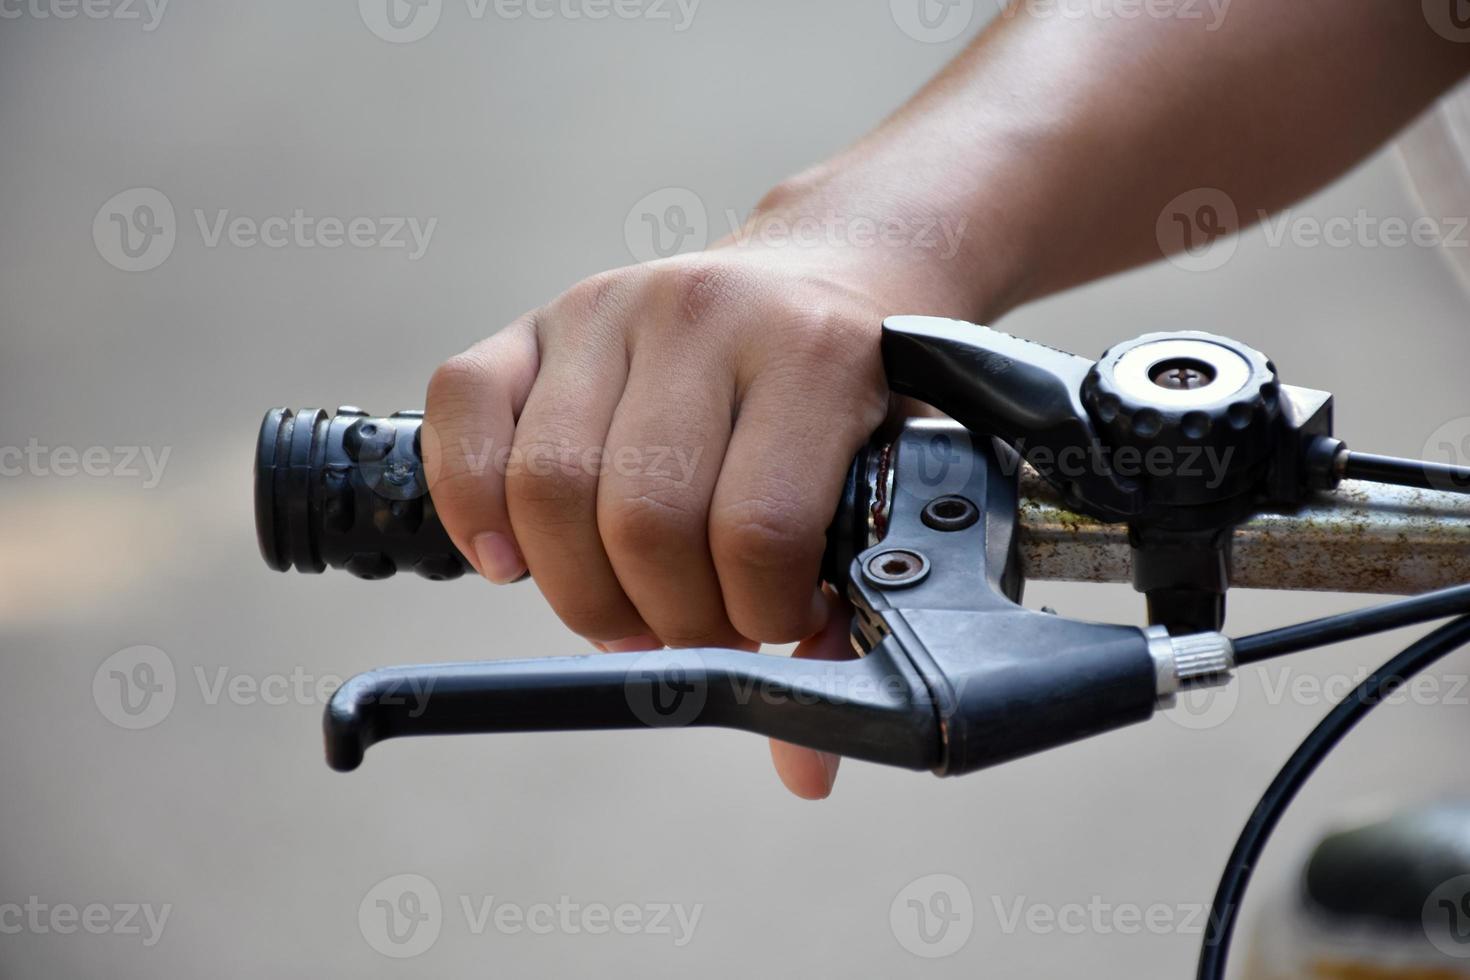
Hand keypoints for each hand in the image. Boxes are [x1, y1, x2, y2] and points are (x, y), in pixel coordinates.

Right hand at [424, 193, 981, 797]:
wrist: (832, 265)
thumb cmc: (854, 396)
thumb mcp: (879, 482)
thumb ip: (843, 619)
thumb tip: (805, 771)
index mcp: (814, 356)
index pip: (755, 533)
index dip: (753, 617)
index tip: (764, 625)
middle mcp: (704, 315)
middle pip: (642, 522)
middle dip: (663, 616)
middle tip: (689, 626)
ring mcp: (612, 308)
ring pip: (548, 485)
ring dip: (579, 586)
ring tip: (627, 601)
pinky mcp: (541, 318)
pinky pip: (462, 412)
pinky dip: (471, 502)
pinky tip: (514, 556)